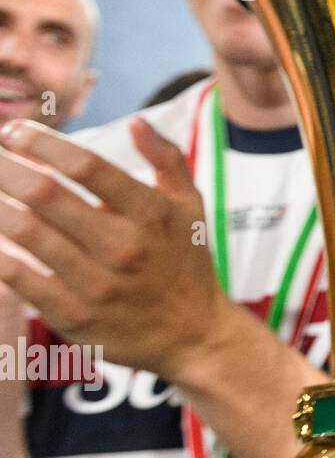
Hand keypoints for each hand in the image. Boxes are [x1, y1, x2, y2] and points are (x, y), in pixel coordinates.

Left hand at [0, 117, 228, 378]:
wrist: (193, 335)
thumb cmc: (186, 263)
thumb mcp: (191, 207)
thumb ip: (167, 160)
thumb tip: (137, 122)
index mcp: (150, 213)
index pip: (87, 166)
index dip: (43, 143)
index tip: (15, 131)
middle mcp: (123, 247)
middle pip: (46, 196)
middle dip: (5, 168)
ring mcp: (96, 284)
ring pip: (26, 234)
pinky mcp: (73, 316)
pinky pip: (19, 278)